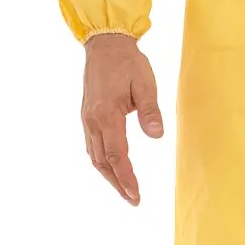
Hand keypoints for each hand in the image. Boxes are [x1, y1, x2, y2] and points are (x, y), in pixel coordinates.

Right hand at [81, 33, 162, 204]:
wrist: (105, 44)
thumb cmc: (128, 62)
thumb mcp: (145, 83)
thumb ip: (150, 111)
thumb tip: (157, 136)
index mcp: (107, 114)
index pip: (117, 155)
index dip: (127, 178)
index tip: (136, 194)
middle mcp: (92, 120)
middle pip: (103, 162)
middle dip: (118, 183)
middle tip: (133, 200)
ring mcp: (87, 118)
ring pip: (95, 156)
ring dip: (108, 175)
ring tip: (124, 190)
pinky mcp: (87, 115)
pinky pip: (92, 145)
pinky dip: (102, 162)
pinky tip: (111, 168)